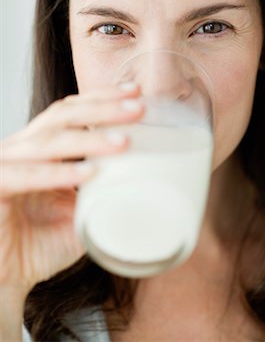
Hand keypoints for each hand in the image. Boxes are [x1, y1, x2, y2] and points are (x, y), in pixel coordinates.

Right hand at [0, 84, 142, 294]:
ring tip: (124, 141)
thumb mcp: (80, 212)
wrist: (8, 278)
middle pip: (62, 115)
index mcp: (41, 148)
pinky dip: (57, 174)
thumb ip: (103, 193)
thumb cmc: (41, 242)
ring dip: (88, 139)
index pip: (70, 110)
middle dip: (102, 108)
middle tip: (138, 107)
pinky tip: (88, 173)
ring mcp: (5, 166)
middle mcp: (22, 149)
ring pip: (48, 140)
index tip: (135, 93)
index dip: (101, 98)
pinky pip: (25, 176)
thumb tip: (144, 183)